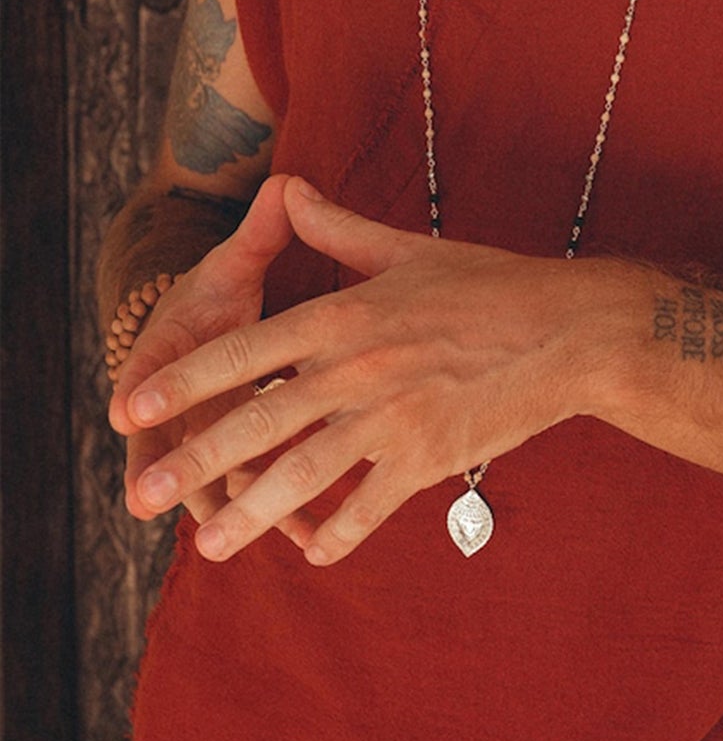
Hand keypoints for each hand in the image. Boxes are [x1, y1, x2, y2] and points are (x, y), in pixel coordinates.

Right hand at [109, 176, 317, 545]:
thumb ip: (260, 232)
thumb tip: (281, 182)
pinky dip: (275, 511)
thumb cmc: (220, 291)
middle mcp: (176, 401)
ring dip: (222, 506)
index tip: (123, 412)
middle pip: (161, 441)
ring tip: (241, 536)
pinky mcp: (233, 460)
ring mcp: (202, 436)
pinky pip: (250, 491)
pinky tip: (311, 538)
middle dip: (158, 471)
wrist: (213, 323)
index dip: (136, 390)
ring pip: (207, 479)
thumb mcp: (236, 263)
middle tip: (144, 503)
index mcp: (168, 350)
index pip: (144, 369)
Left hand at [115, 178, 609, 567]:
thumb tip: (287, 187)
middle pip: (257, 423)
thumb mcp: (411, 251)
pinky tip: (310, 552)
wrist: (573, 331)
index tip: (131, 408)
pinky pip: (367, 507)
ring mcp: (392, 417)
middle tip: (143, 497)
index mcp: (345, 314)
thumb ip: (339, 228)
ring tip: (207, 549)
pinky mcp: (429, 458)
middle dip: (192, 463)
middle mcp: (357, 368)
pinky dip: (336, 534)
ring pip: (302, 477)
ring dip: (249, 517)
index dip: (183, 381)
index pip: (244, 351)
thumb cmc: (496, 286)